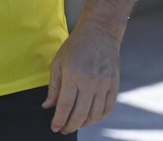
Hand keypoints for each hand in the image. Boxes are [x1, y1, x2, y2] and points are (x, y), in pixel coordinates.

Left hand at [43, 19, 121, 133]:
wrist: (100, 32)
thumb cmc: (76, 46)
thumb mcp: (58, 62)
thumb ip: (54, 86)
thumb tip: (48, 106)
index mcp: (73, 75)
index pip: (65, 105)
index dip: (59, 120)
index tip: (55, 127)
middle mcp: (90, 82)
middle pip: (80, 113)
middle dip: (70, 125)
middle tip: (64, 129)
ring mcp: (104, 85)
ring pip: (95, 114)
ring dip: (84, 123)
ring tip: (75, 124)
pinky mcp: (114, 85)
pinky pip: (108, 108)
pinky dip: (99, 118)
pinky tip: (91, 118)